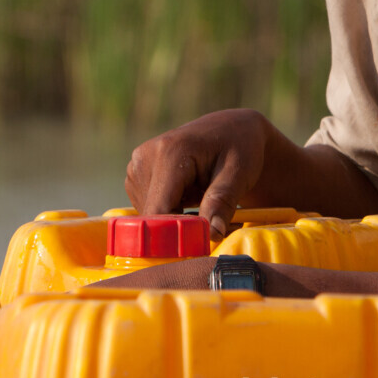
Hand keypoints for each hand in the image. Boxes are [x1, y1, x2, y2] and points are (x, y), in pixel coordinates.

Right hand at [125, 109, 272, 236]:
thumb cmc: (241, 148)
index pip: (158, 210)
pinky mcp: (136, 174)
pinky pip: (148, 208)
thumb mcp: (239, 173)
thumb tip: (212, 235)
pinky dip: (169, 211)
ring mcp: (137, 165)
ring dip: (174, 219)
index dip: (173, 236)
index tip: (196, 248)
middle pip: (152, 216)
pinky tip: (189, 195)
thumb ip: (222, 202)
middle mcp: (146, 156)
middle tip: (210, 220)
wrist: (232, 129)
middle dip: (178, 228)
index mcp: (170, 152)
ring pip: (149, 216)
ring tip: (201, 199)